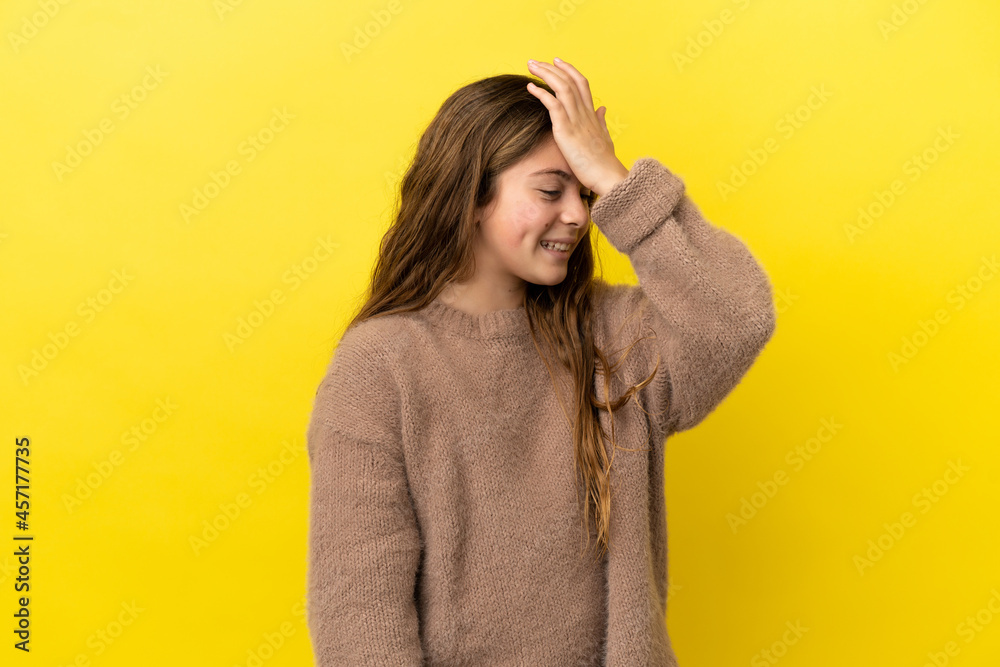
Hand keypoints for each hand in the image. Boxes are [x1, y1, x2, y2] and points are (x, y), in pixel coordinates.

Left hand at [525, 58, 628, 196]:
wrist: (608, 177)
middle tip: (535, 61)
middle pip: (569, 81)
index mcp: (591, 114)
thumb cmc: (604, 163)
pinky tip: (530, 87)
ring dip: (545, 74)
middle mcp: (585, 113)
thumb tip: (602, 108)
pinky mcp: (567, 131)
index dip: (569, 70)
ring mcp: (576, 121)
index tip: (556, 61)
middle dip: (551, 68)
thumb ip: (601, 121)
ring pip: (561, 87)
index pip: (581, 83)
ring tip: (531, 66)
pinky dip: (541, 93)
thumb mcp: (605, 138)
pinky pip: (554, 105)